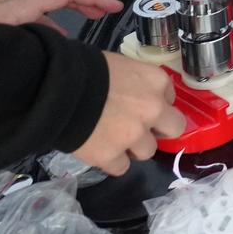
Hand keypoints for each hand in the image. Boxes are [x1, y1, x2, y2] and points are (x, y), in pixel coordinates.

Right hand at [72, 52, 185, 175]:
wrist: (58, 89)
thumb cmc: (87, 69)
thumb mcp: (120, 65)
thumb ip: (137, 83)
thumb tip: (136, 96)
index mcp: (156, 81)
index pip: (170, 99)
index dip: (155, 104)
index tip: (140, 106)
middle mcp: (153, 110)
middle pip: (174, 128)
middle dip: (159, 130)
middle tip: (139, 129)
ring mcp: (134, 135)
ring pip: (147, 151)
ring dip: (132, 147)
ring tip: (111, 138)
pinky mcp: (112, 157)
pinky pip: (121, 168)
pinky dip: (111, 161)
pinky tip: (99, 150)